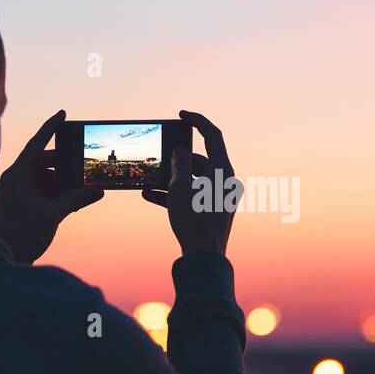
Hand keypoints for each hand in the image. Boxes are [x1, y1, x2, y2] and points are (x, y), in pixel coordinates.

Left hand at [0, 110, 102, 263]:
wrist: (5, 260)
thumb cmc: (23, 235)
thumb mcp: (54, 214)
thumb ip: (76, 198)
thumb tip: (98, 190)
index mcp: (16, 175)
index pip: (36, 144)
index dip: (50, 128)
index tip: (63, 113)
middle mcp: (12, 180)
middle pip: (41, 163)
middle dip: (62, 166)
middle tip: (81, 169)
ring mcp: (12, 192)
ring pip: (40, 178)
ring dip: (59, 183)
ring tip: (78, 193)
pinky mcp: (16, 204)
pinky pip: (37, 191)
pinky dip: (52, 193)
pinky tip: (68, 202)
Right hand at [142, 110, 234, 257]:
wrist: (204, 259)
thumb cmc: (194, 220)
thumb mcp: (179, 187)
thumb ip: (178, 164)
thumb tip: (180, 152)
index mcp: (224, 170)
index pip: (213, 136)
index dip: (198, 121)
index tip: (181, 114)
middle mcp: (226, 182)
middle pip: (200, 161)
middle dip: (176, 160)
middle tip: (158, 161)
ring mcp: (220, 197)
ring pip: (193, 179)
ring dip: (171, 178)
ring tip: (148, 178)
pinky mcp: (212, 211)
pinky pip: (192, 195)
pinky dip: (174, 193)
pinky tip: (149, 195)